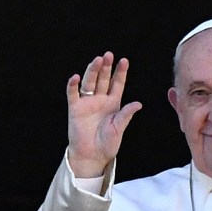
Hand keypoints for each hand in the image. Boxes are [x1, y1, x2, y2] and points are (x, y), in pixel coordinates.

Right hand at [66, 52, 142, 177]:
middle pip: (103, 79)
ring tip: (97, 60)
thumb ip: (126, 115)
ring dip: (93, 71)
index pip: (117, 83)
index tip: (124, 60)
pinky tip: (75, 77)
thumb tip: (138, 103)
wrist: (92, 156)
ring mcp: (87, 103)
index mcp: (113, 103)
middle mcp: (100, 100)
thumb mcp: (119, 128)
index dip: (120, 72)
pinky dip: (73, 86)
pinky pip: (73, 94)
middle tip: (109, 55)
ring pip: (90, 83)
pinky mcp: (75, 109)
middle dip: (106, 67)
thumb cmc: (107, 143)